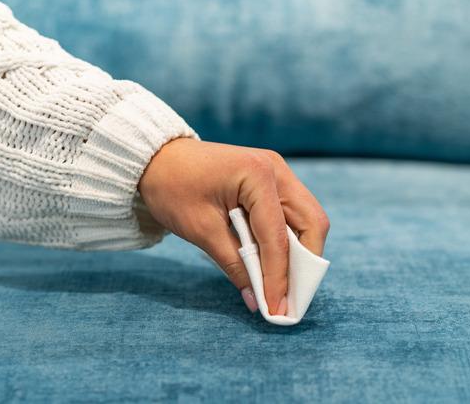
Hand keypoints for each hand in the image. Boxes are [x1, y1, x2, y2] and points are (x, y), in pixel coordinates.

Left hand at [138, 138, 329, 314]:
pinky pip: (292, 215)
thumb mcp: (201, 230)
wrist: (157, 159)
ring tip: (284, 286)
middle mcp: (276, 169)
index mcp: (257, 174)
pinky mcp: (272, 180)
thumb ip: (234, 264)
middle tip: (290, 299)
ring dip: (300, 254)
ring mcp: (277, 172)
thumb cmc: (172, 187)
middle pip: (312, 223)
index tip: (277, 309)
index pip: (278, 236)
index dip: (279, 276)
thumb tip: (257, 301)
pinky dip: (288, 241)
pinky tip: (274, 264)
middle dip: (305, 264)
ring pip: (307, 219)